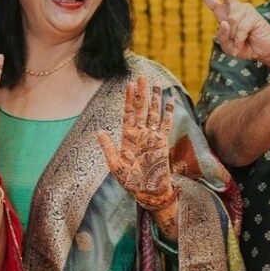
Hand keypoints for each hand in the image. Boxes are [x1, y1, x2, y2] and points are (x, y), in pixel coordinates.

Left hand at [96, 75, 177, 210]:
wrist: (148, 193)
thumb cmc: (131, 182)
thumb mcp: (116, 167)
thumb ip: (109, 149)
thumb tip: (99, 132)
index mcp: (127, 138)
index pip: (128, 113)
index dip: (129, 99)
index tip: (129, 85)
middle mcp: (140, 134)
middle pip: (141, 109)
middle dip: (142, 93)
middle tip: (142, 77)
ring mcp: (152, 137)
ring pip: (153, 113)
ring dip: (155, 99)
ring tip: (156, 84)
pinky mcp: (163, 143)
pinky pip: (166, 124)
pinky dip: (168, 112)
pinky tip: (170, 100)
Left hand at [190, 0, 269, 62]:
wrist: (266, 50)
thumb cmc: (245, 46)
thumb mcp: (227, 46)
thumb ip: (222, 36)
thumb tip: (226, 22)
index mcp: (224, 13)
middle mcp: (234, 7)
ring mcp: (244, 10)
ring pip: (230, 23)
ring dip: (233, 39)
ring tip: (241, 42)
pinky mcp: (253, 16)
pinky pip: (239, 29)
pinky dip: (240, 40)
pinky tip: (247, 40)